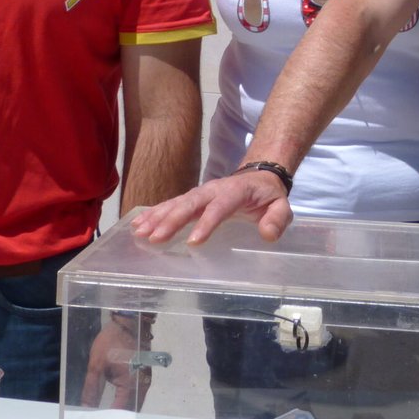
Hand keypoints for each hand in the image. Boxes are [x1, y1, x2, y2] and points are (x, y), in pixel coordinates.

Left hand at [82, 317, 147, 408]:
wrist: (129, 323)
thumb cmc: (112, 342)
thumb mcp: (97, 364)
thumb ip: (91, 388)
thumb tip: (86, 407)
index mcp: (130, 384)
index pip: (120, 411)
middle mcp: (142, 385)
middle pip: (130, 410)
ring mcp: (145, 380)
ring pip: (135, 403)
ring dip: (123, 411)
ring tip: (107, 417)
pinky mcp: (145, 375)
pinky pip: (137, 395)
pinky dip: (128, 402)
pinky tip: (117, 404)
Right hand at [129, 170, 292, 246]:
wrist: (259, 176)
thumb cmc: (268, 196)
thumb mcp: (281, 206)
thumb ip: (278, 219)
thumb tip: (267, 234)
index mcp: (236, 191)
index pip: (219, 207)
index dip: (207, 223)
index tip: (193, 241)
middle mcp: (213, 189)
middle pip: (191, 203)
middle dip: (172, 220)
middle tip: (155, 237)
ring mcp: (200, 193)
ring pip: (177, 203)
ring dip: (157, 217)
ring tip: (139, 232)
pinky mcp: (192, 198)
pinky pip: (171, 204)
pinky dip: (154, 213)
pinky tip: (138, 225)